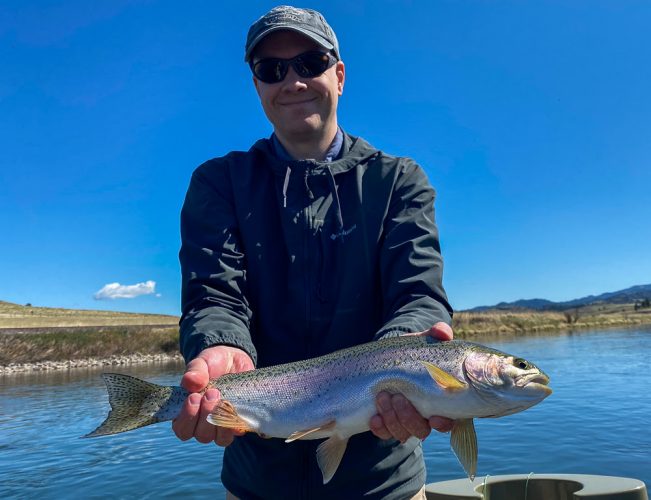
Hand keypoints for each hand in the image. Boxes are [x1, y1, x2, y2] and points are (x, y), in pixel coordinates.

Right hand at [172, 345, 253, 446]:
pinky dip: (237, 422)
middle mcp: (203, 424)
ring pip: (220, 439)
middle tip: (212, 392)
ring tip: (223, 398)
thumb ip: (195, 371)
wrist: (234, 360)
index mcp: (187, 412)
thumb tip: (189, 381)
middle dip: (206, 415)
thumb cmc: (212, 363)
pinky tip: (236, 407)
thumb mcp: (202, 362)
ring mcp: (221, 426)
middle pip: (201, 435)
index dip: (187, 417)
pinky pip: (238, 432)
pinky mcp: (238, 422)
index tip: (194, 397)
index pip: (182, 428)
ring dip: (221, 420)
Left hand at [370, 322, 454, 441]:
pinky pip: (384, 434)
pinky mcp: (386, 423)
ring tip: (382, 397)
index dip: (444, 423)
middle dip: (409, 417)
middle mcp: (424, 415)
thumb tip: (444, 332)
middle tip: (397, 396)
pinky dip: (380, 428)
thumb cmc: (411, 352)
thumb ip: (436, 334)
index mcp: (439, 399)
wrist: (385, 358)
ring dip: (392, 419)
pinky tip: (373, 417)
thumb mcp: (423, 341)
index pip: (449, 420)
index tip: (435, 418)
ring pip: (402, 433)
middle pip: (422, 429)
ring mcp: (404, 421)